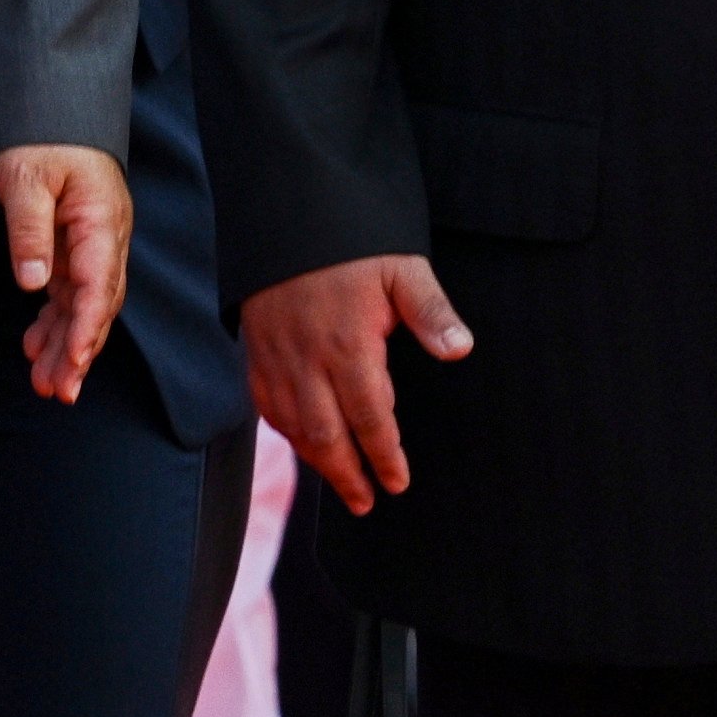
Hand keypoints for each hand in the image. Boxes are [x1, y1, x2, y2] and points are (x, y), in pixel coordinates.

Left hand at [0, 145, 132, 403]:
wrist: (51, 111)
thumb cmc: (42, 137)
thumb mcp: (27, 176)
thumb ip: (29, 228)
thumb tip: (32, 282)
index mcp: (101, 220)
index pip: (99, 283)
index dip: (88, 325)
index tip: (76, 359)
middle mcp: (104, 239)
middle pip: (98, 304)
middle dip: (80, 351)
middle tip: (59, 390)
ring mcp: (91, 246)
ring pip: (83, 306)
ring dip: (66, 346)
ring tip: (46, 385)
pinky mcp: (73, 249)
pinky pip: (68, 294)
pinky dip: (54, 323)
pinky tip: (36, 348)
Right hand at [242, 254, 472, 517]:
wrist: (285, 214)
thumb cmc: (350, 243)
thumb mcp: (401, 268)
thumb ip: (430, 312)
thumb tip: (460, 348)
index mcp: (348, 345)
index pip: (370, 418)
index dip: (385, 456)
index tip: (397, 482)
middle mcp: (307, 359)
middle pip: (326, 436)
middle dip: (347, 475)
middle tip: (367, 502)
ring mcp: (276, 356)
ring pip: (293, 426)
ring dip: (317, 462)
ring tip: (340, 484)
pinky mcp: (256, 349)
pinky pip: (266, 404)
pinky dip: (285, 431)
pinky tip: (302, 442)